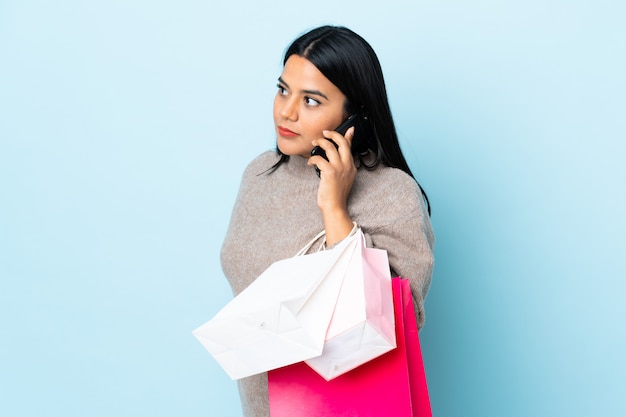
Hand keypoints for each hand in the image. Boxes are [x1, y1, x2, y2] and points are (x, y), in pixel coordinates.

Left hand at [308, 127, 356, 245]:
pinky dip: (312, 159)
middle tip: (324, 133)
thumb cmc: (336, 195)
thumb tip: (338, 157)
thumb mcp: (342, 178)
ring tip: (313, 143)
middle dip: (333, 134)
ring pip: (330, 147)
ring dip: (320, 143)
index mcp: (351, 166)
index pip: (350, 147)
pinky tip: (310, 163)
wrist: (335, 207)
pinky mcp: (330, 172)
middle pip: (342, 142)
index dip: (348, 136)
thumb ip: (341, 166)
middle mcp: (347, 165)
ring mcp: (339, 168)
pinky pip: (319, 158)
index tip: (349, 129)